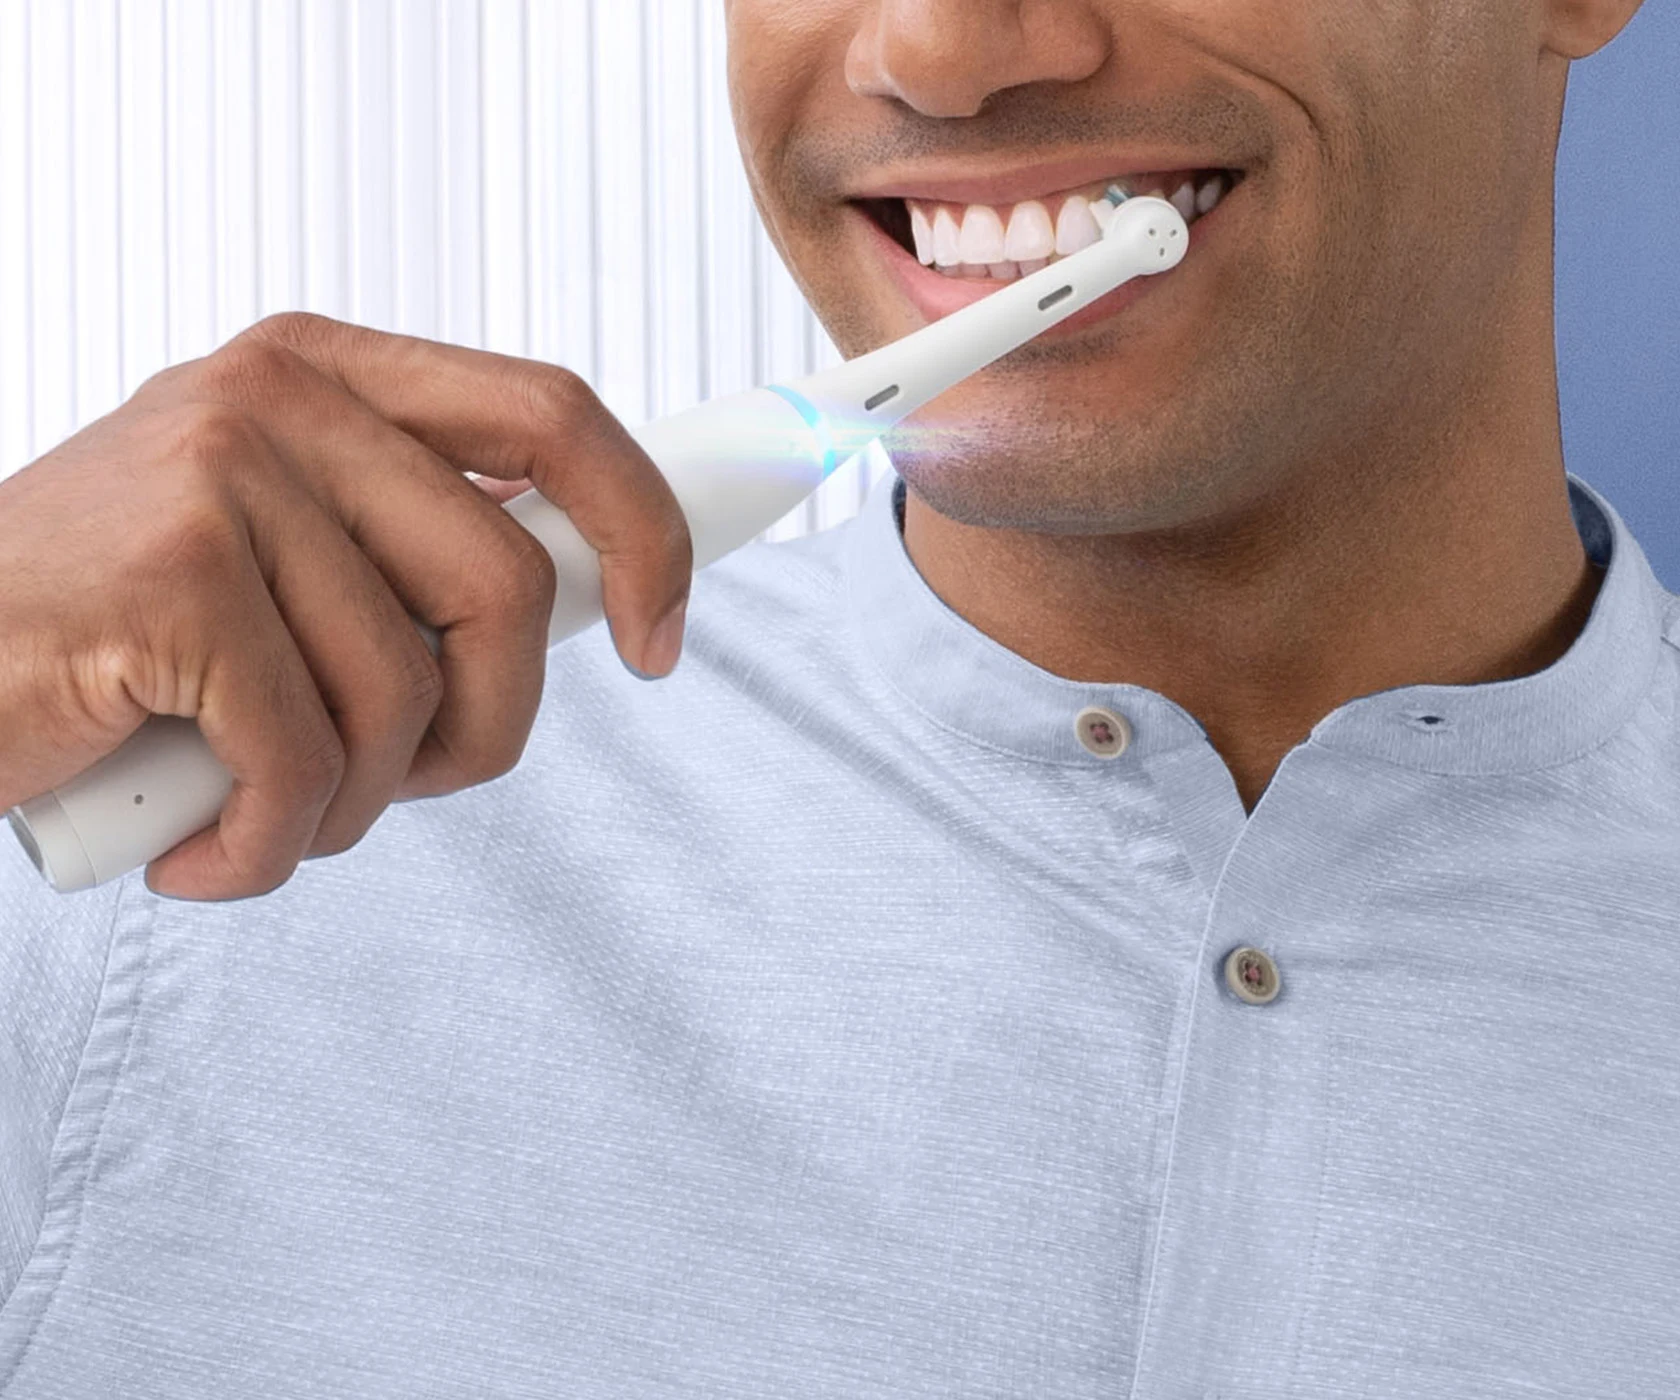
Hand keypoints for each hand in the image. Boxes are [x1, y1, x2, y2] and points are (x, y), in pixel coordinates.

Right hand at [0, 312, 691, 899]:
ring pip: (408, 694)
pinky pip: (305, 761)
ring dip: (352, 805)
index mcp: (330, 373)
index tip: (657, 641)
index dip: (643, 532)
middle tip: (403, 785)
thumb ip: (406, 550)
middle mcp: (280, 395)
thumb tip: (582, 600)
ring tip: (264, 813)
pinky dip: (266, 851)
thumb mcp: (278, 553)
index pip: (556, 417)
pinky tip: (200, 853)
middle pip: (507, 586)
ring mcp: (219, 472)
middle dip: (486, 728)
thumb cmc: (115, 641)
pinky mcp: (168, 577)